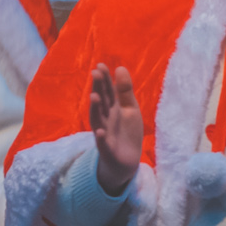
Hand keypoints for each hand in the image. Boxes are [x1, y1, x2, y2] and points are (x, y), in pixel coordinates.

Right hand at [88, 63, 143, 195]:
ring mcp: (104, 133)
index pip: (107, 91)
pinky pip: (102, 144)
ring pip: (98, 120)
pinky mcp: (107, 150)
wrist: (127, 160)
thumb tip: (120, 68)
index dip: (104, 79)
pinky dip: (100, 138)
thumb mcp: (130, 109)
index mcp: (112, 108)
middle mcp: (105, 118)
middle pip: (101, 102)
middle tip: (95, 73)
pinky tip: (99, 132)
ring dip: (95, 109)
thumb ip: (125, 90)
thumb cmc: (127, 132)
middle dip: (98, 88)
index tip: (100, 65)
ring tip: (95, 97)